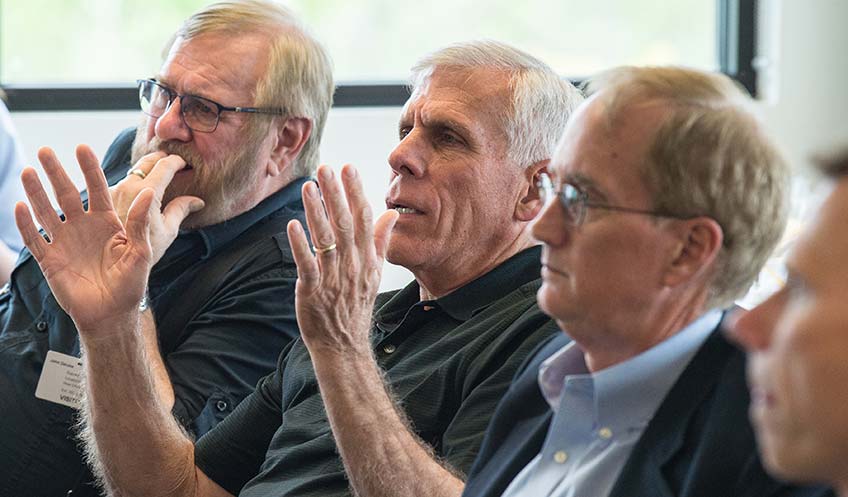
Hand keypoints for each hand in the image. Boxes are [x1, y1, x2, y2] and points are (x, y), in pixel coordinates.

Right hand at [15, 145, 166, 332]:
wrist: (111, 314)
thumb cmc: (131, 284)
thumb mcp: (140, 252)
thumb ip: (140, 223)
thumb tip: (150, 191)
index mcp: (107, 223)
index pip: (97, 189)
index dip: (89, 169)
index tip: (82, 147)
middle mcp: (83, 228)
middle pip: (66, 195)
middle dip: (56, 173)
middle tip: (45, 150)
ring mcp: (64, 242)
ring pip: (47, 212)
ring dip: (36, 192)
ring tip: (28, 171)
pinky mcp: (50, 260)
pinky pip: (35, 239)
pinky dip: (26, 224)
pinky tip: (19, 206)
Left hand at [111, 151, 203, 263]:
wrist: (108, 275)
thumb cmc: (141, 256)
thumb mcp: (167, 233)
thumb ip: (180, 210)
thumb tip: (198, 201)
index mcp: (146, 193)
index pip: (165, 167)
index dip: (177, 162)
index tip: (184, 163)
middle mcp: (127, 187)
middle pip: (146, 163)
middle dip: (161, 159)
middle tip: (171, 161)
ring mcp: (113, 192)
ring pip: (132, 173)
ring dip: (145, 171)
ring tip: (155, 175)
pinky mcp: (104, 201)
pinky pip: (121, 186)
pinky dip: (133, 185)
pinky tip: (137, 194)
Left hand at [287, 165, 397, 354]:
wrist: (344, 345)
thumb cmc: (356, 307)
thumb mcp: (375, 274)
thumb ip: (381, 242)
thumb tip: (390, 215)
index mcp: (367, 260)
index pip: (364, 220)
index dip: (356, 193)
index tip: (349, 168)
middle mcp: (352, 266)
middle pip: (345, 224)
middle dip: (335, 194)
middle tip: (326, 168)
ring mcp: (333, 278)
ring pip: (326, 239)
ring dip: (316, 211)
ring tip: (308, 186)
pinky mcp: (313, 291)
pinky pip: (307, 264)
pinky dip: (300, 244)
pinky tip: (292, 224)